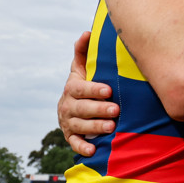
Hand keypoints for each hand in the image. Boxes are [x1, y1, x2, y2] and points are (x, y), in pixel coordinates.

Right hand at [58, 31, 119, 156]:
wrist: (74, 105)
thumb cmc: (85, 82)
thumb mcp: (82, 67)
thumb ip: (83, 51)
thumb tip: (87, 32)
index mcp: (72, 88)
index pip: (81, 89)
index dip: (94, 90)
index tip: (109, 90)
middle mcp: (68, 106)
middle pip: (81, 109)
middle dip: (98, 110)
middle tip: (115, 110)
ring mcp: (68, 122)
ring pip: (79, 126)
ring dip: (94, 128)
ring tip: (111, 127)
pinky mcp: (70, 137)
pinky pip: (74, 144)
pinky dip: (82, 148)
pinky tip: (93, 150)